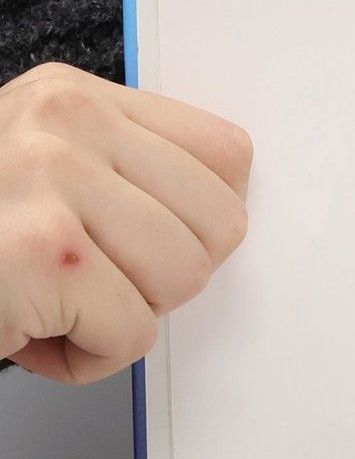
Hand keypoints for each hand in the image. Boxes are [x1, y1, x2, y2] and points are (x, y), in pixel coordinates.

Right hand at [0, 64, 250, 383]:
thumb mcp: (33, 170)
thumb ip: (119, 173)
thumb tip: (220, 219)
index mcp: (71, 99)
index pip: (225, 155)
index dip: (197, 222)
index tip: (142, 243)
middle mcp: (64, 124)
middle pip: (221, 225)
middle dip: (162, 278)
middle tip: (85, 283)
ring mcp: (52, 181)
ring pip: (184, 280)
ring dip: (121, 318)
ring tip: (49, 304)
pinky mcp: (46, 254)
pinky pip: (133, 334)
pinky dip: (85, 359)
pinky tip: (25, 332)